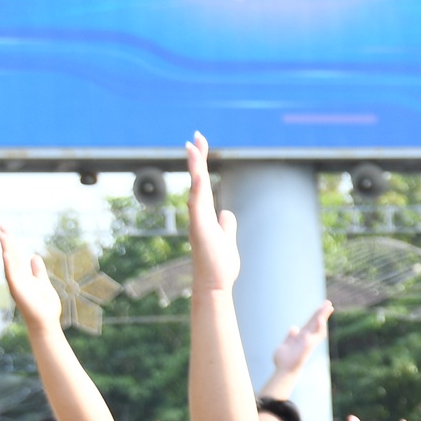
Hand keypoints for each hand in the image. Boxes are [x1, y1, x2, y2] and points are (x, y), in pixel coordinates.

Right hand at [0, 225, 63, 330]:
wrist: (46, 322)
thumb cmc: (44, 306)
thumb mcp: (42, 282)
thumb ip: (37, 270)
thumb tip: (33, 256)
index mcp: (23, 275)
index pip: (16, 254)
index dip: (11, 241)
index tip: (4, 229)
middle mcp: (17, 277)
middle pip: (11, 255)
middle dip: (6, 241)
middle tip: (0, 226)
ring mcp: (16, 283)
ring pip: (10, 263)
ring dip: (6, 249)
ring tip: (2, 235)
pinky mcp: (18, 290)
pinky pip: (11, 275)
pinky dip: (9, 264)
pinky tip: (7, 253)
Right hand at [186, 134, 241, 296]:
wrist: (214, 285)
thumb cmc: (219, 265)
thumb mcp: (227, 238)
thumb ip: (226, 225)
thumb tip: (227, 213)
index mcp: (206, 214)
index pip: (203, 183)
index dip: (201, 163)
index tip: (199, 142)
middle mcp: (199, 214)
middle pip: (197, 180)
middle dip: (197, 158)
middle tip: (196, 136)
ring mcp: (198, 221)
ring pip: (196, 190)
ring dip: (195, 169)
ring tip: (193, 148)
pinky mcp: (200, 231)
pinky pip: (198, 207)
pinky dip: (198, 191)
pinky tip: (199, 177)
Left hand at [269, 301, 334, 376]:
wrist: (283, 370)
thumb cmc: (284, 360)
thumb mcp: (286, 344)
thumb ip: (290, 336)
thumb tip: (294, 327)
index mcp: (301, 336)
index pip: (310, 323)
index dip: (316, 314)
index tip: (321, 306)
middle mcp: (306, 338)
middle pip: (316, 324)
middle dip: (322, 313)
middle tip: (328, 303)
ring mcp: (308, 343)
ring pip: (317, 329)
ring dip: (321, 319)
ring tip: (326, 309)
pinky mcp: (306, 348)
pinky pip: (313, 338)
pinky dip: (317, 330)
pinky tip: (319, 321)